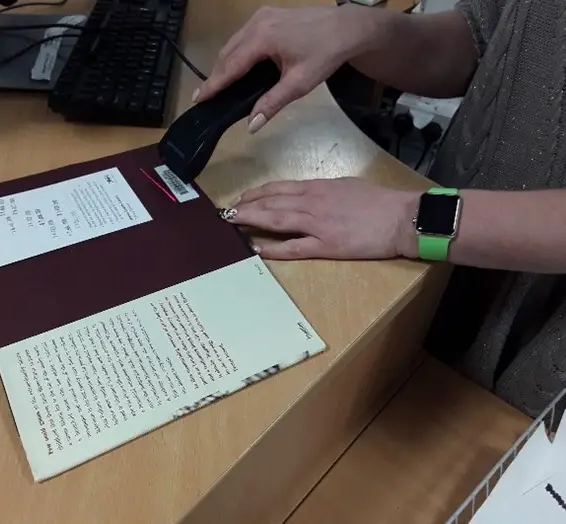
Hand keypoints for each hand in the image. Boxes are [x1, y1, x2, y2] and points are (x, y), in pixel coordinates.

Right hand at [194, 5, 377, 132]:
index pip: (231, 66)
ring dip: (224, 64)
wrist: (346, 28)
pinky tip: (236, 66)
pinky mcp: (267, 15)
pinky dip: (235, 52)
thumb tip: (251, 125)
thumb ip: (272, 103)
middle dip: (215, 75)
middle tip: (204, 96)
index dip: (213, 84)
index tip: (198, 98)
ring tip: (217, 85)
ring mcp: (261, 16)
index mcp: (263, 38)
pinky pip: (243, 36)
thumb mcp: (299, 84)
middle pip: (227, 53)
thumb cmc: (325, 54)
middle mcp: (257, 23)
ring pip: (233, 43)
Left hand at [225, 178, 419, 260]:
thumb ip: (324, 191)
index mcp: (319, 187)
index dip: (258, 193)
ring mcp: (317, 224)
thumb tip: (308, 195)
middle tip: (226, 210)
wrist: (402, 217)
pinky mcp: (326, 245)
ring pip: (277, 219)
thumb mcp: (348, 186)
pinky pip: (294, 247)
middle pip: (272, 202)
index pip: (280, 188)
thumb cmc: (379, 201)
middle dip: (246, 205)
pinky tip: (257, 248)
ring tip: (233, 222)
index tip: (242, 197)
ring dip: (252, 220)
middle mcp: (313, 203)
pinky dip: (273, 248)